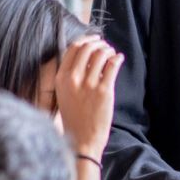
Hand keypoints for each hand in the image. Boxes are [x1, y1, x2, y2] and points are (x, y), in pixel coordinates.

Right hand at [55, 36, 122, 158]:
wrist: (82, 140)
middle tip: (106, 46)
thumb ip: (71, 76)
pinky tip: (119, 58)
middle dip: (99, 43)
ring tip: (112, 53)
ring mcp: (88, 85)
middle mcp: (73, 79)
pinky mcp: (104, 91)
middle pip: (87, 48)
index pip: (73, 49)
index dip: (86, 40)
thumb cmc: (74, 118)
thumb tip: (86, 57)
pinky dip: (117, 58)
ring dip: (109, 50)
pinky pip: (112, 66)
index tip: (94, 39)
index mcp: (60, 79)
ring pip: (100, 55)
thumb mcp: (64, 94)